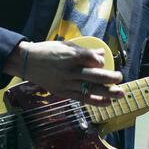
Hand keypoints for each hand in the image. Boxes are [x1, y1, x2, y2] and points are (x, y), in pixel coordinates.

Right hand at [4, 40, 123, 105]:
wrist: (28, 62)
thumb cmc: (49, 51)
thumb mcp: (66, 45)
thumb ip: (85, 51)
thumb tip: (102, 54)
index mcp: (70, 55)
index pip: (91, 59)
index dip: (100, 61)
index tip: (102, 62)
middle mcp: (69, 70)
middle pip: (94, 76)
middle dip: (110, 78)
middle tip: (120, 77)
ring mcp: (66, 83)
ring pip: (91, 89)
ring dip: (108, 92)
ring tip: (120, 93)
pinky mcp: (63, 92)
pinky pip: (82, 98)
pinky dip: (96, 101)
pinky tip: (107, 102)